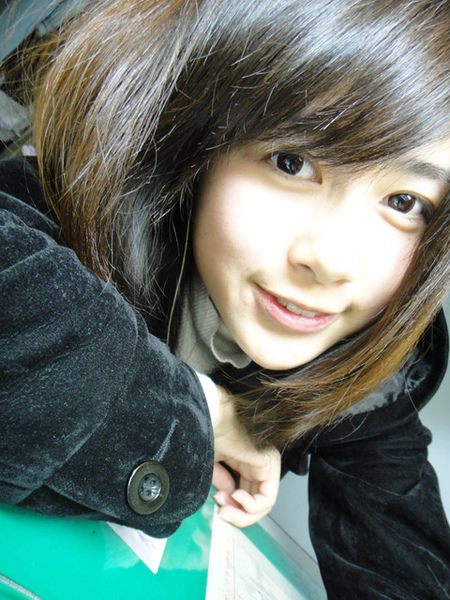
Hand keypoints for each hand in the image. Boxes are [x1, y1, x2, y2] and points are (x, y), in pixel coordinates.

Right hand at [212, 386, 280, 526]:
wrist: (211, 417)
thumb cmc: (208, 431)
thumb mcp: (211, 462)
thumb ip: (220, 479)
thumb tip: (228, 493)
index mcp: (245, 461)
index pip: (246, 495)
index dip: (232, 508)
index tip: (216, 507)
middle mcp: (259, 464)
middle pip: (256, 502)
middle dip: (237, 514)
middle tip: (221, 514)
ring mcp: (266, 464)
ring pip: (263, 504)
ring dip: (243, 514)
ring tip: (226, 507)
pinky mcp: (270, 465)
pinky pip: (267, 498)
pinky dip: (252, 507)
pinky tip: (235, 498)